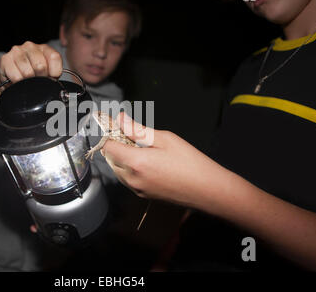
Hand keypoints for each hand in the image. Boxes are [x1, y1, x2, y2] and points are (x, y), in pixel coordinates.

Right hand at [0, 41, 62, 84]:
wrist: (12, 80)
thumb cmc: (32, 76)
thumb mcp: (47, 74)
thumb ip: (54, 73)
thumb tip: (53, 81)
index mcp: (44, 48)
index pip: (54, 57)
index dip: (54, 72)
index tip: (49, 77)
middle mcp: (30, 46)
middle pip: (40, 66)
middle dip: (40, 78)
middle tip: (36, 81)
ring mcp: (17, 51)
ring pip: (28, 72)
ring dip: (28, 82)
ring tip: (26, 80)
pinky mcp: (5, 59)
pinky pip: (16, 77)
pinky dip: (18, 83)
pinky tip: (18, 80)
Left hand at [102, 112, 230, 210]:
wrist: (207, 191)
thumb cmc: (189, 162)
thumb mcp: (164, 139)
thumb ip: (138, 129)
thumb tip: (120, 119)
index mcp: (135, 162)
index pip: (108, 147)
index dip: (110, 134)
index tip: (119, 127)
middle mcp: (131, 179)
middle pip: (111, 158)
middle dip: (117, 145)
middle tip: (135, 136)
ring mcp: (136, 189)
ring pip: (117, 170)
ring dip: (122, 158)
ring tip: (143, 149)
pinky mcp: (143, 195)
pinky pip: (127, 179)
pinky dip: (130, 169)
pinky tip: (148, 162)